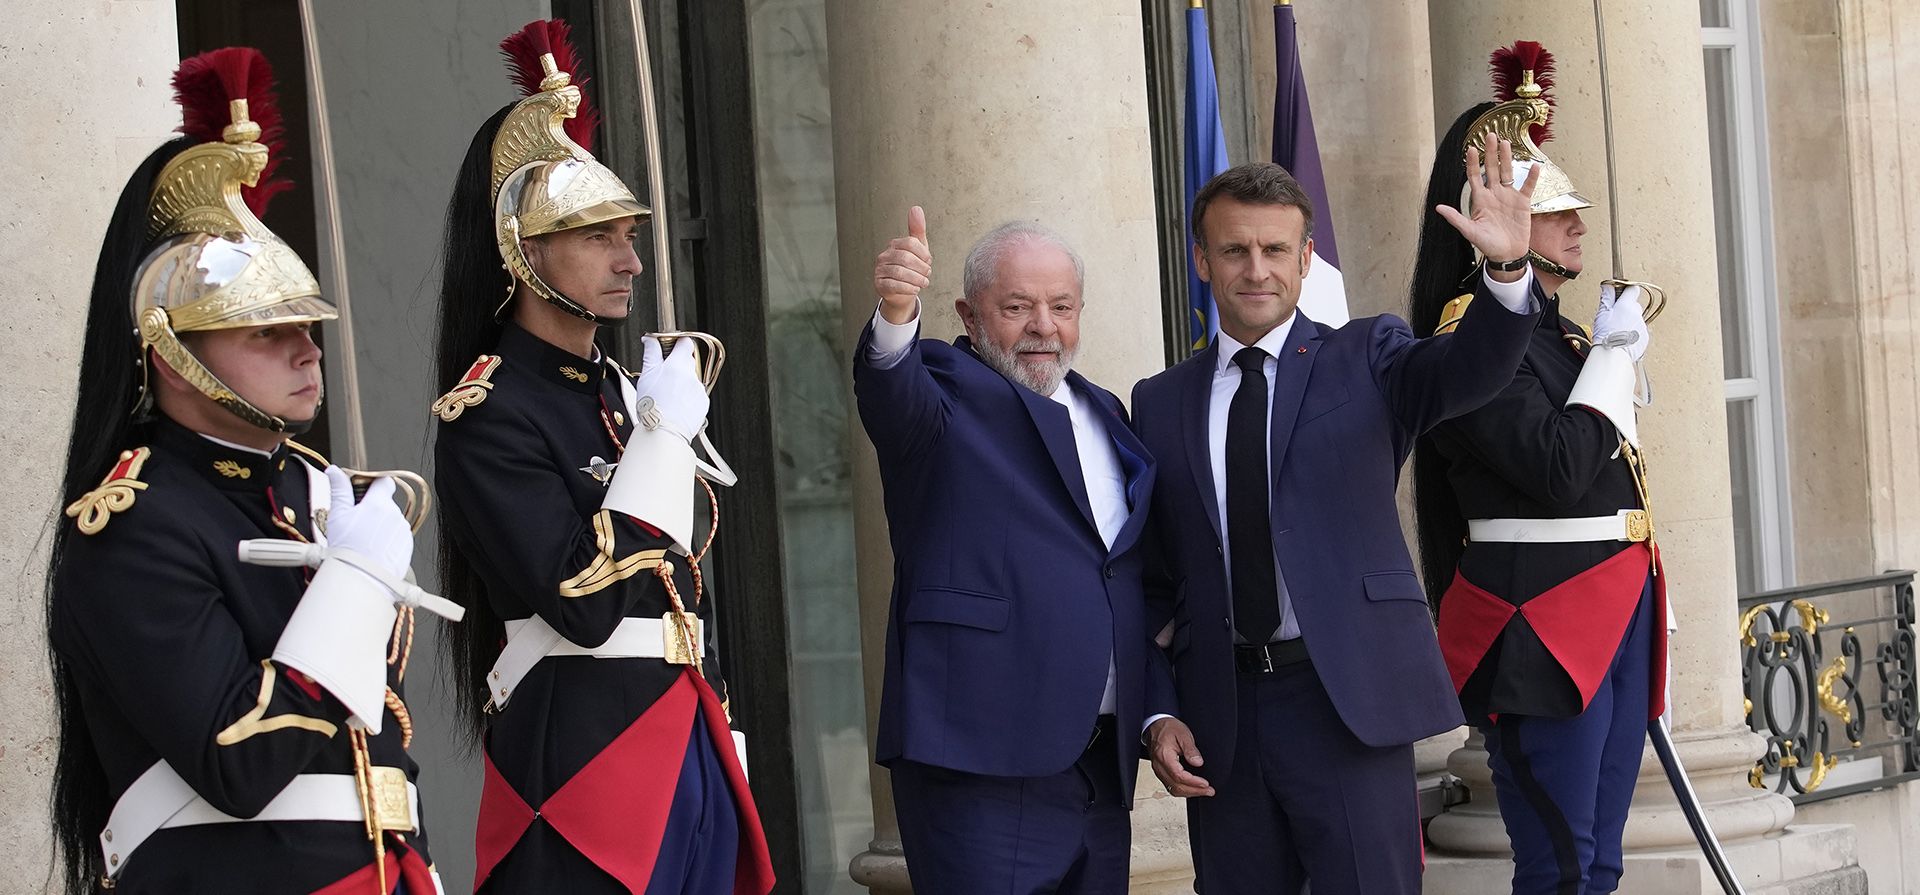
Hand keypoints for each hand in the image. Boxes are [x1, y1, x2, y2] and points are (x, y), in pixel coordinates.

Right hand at [322, 467, 412, 577]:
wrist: (362, 578)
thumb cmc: (347, 548)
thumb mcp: (337, 515)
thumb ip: (339, 490)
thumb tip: (334, 470)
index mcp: (379, 503)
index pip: (384, 481)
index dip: (373, 484)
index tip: (363, 492)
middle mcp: (396, 515)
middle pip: (385, 504)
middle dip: (372, 509)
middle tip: (355, 523)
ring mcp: (403, 532)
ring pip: (391, 522)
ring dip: (380, 526)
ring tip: (363, 541)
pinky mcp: (407, 548)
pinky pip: (397, 538)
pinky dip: (386, 541)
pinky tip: (373, 551)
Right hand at [636, 336, 710, 440]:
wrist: (665, 431)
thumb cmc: (653, 406)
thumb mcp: (646, 375)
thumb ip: (651, 353)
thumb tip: (650, 339)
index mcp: (678, 365)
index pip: (685, 342)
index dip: (677, 343)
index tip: (670, 347)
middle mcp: (692, 375)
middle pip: (688, 361)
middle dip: (678, 364)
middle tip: (664, 375)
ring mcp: (699, 389)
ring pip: (691, 379)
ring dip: (682, 382)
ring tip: (669, 395)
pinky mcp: (703, 402)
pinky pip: (696, 394)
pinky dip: (688, 396)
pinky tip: (677, 404)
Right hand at [873, 206, 931, 324]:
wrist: (902, 293)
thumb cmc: (911, 269)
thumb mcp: (918, 249)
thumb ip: (917, 229)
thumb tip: (916, 208)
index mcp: (894, 245)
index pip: (910, 243)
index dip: (923, 253)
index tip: (928, 261)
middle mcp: (884, 256)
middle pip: (905, 258)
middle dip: (921, 268)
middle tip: (927, 274)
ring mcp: (880, 270)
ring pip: (900, 273)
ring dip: (917, 279)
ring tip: (923, 283)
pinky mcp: (879, 284)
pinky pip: (894, 285)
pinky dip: (908, 288)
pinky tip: (915, 289)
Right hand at [1146, 717, 1214, 796]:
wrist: (1155, 726)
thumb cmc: (1168, 728)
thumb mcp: (1183, 734)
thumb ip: (1190, 749)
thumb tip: (1198, 763)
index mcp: (1164, 756)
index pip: (1179, 776)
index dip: (1193, 782)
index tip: (1205, 783)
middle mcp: (1159, 766)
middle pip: (1176, 786)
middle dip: (1194, 791)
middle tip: (1209, 791)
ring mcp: (1158, 771)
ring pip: (1173, 789)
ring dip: (1189, 793)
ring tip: (1203, 791)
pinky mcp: (1161, 772)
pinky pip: (1171, 786)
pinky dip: (1183, 790)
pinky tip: (1192, 788)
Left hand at [1434, 137, 1539, 279]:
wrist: (1507, 255)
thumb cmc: (1487, 244)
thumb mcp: (1470, 231)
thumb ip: (1456, 218)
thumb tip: (1438, 207)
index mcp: (1480, 200)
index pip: (1474, 176)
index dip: (1471, 163)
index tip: (1470, 149)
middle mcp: (1493, 194)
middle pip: (1491, 169)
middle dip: (1490, 152)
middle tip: (1490, 135)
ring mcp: (1508, 197)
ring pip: (1507, 172)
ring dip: (1507, 158)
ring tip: (1505, 142)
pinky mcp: (1523, 203)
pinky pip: (1528, 186)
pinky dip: (1531, 177)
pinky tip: (1535, 165)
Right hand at [1593, 282, 1649, 360]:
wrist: (1614, 355)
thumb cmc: (1606, 335)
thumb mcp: (1601, 313)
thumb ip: (1606, 297)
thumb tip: (1607, 285)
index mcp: (1627, 305)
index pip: (1633, 289)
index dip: (1626, 290)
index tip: (1619, 294)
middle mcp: (1637, 314)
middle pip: (1634, 305)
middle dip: (1625, 308)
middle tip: (1614, 317)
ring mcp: (1642, 326)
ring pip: (1636, 318)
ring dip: (1628, 322)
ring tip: (1617, 331)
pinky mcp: (1645, 337)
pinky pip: (1639, 330)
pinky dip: (1632, 333)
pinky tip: (1622, 338)